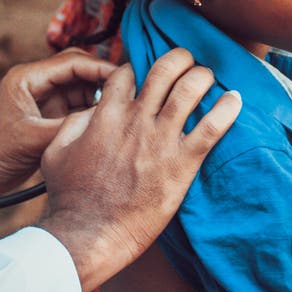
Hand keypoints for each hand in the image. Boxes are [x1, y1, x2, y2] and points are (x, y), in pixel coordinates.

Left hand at [0, 48, 114, 203]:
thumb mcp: (31, 139)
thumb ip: (69, 126)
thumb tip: (106, 116)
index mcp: (27, 78)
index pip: (73, 62)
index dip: (102, 69)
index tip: (128, 80)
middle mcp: (36, 85)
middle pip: (80, 72)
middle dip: (105, 81)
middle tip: (132, 94)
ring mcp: (42, 103)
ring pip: (81, 92)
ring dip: (100, 100)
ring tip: (125, 112)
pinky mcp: (45, 121)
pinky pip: (75, 112)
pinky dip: (91, 116)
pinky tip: (108, 127)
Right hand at [37, 48, 239, 291]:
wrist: (90, 234)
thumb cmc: (70, 197)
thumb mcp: (56, 152)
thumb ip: (74, 124)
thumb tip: (91, 111)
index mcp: (107, 115)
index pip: (128, 73)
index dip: (139, 68)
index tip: (147, 75)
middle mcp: (137, 120)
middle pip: (165, 70)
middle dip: (180, 58)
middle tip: (187, 62)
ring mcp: (161, 141)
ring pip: (190, 90)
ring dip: (203, 76)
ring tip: (208, 77)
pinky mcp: (182, 164)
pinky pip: (211, 128)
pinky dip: (226, 109)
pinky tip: (235, 99)